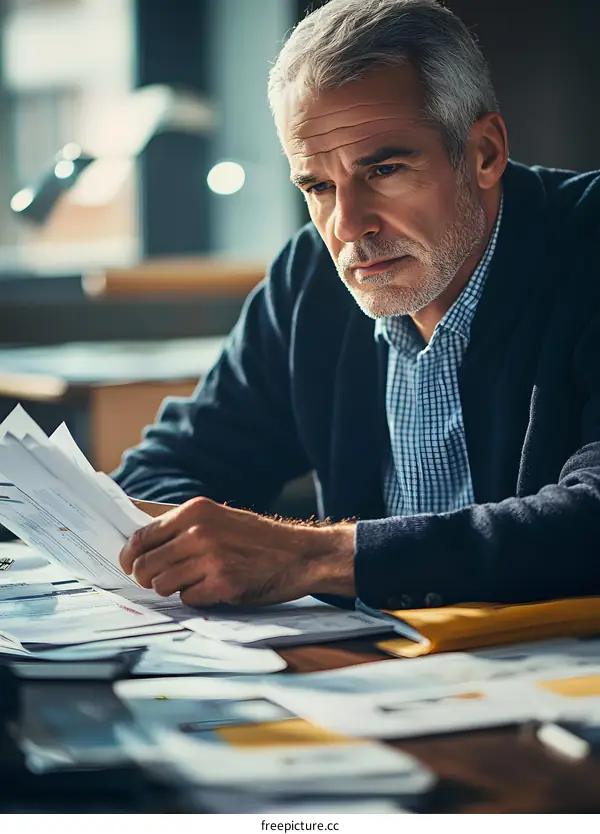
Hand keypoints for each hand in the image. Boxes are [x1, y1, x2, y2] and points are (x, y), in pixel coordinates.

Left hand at [119, 497, 356, 605]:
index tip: (128, 564)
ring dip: (171, 589)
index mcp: (195, 511)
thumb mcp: (219, 518)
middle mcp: (199, 532)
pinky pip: (186, 599)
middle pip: (144, 564)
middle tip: (156, 581)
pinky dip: (194, 598)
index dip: (128, 555)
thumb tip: (138, 542)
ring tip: (191, 582)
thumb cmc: (257, 539)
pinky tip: (212, 589)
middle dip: (145, 578)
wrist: (299, 554)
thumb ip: (182, 527)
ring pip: (161, 584)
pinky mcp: (223, 584)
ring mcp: (210, 558)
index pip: (141, 536)